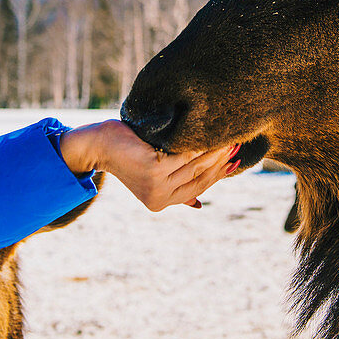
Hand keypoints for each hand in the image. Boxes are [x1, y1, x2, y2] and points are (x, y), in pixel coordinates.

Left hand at [59, 120, 239, 210]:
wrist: (101, 145)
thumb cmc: (128, 156)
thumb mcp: (154, 176)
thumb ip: (177, 190)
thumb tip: (199, 205)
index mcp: (161, 202)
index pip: (199, 188)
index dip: (219, 174)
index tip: (235, 159)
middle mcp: (159, 197)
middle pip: (200, 177)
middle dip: (222, 160)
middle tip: (237, 142)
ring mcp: (156, 183)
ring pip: (195, 165)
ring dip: (215, 150)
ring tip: (228, 135)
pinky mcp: (153, 167)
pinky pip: (184, 154)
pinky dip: (199, 144)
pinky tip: (209, 132)